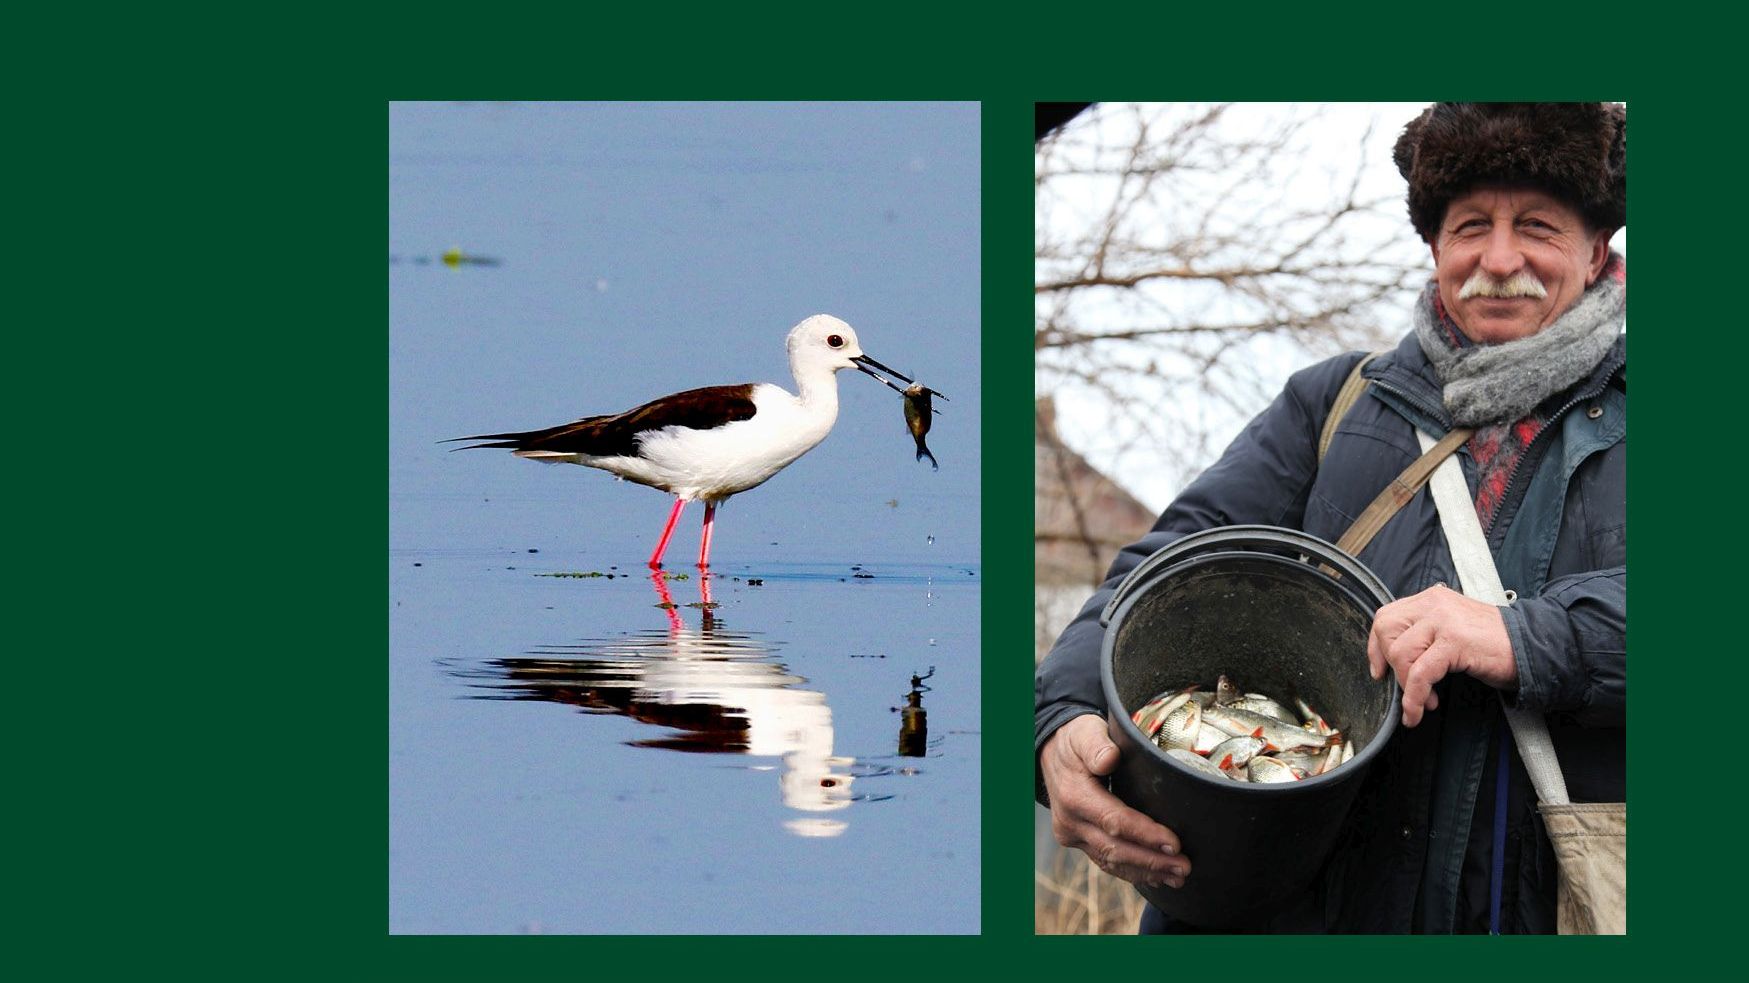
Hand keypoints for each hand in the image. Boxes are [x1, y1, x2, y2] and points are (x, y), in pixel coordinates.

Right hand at [1040, 714, 1191, 888]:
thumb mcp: (1085, 732)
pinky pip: (1104, 861)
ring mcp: (1072, 835)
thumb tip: (1109, 758)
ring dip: (1145, 872)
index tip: (1174, 844)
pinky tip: (1153, 876)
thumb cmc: (1075, 739)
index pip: (1114, 821)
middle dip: (1152, 861)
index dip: (1145, 835)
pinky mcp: (1078, 841)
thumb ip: (1097, 745)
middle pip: (1115, 849)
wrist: (1052, 751)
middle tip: (1185, 867)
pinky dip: (1130, 871)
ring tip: (1177, 877)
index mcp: (1075, 796)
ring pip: (1110, 861)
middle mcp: (1070, 822)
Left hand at [1366, 584, 1516, 727]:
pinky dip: (1414, 697)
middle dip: (1391, 665)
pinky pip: (1420, 673)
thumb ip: (1426, 635)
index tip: (1379, 671)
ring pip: (1401, 653)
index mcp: (1432, 599)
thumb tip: (1397, 660)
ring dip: (1406, 685)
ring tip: (1424, 701)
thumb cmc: (1496, 644)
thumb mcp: (1454, 629)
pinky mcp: (1455, 641)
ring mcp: (1444, 620)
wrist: (1537, 646)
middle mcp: (1434, 604)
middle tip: (1407, 687)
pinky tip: (1419, 711)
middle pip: (1386, 630)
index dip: (1377, 647)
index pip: (1386, 616)